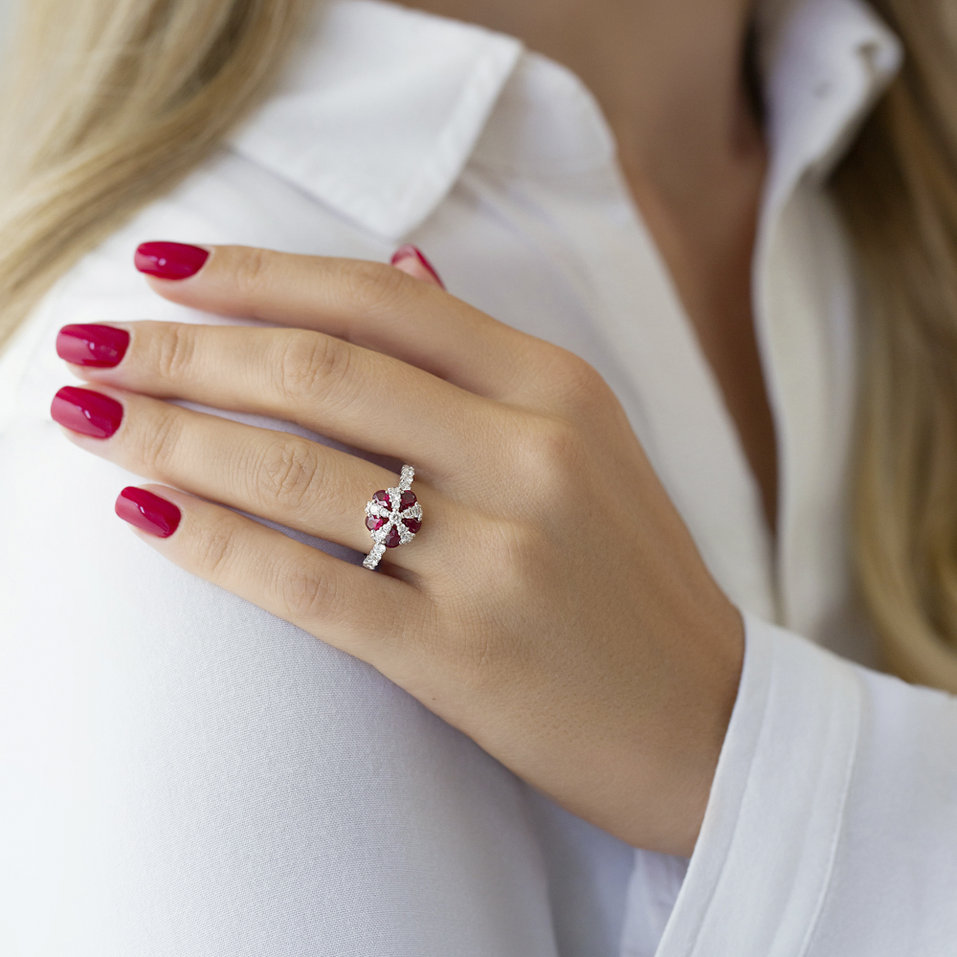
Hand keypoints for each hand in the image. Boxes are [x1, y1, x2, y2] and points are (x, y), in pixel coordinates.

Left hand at [52, 242, 743, 856]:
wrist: (704, 718)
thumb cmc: (631, 577)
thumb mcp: (586, 441)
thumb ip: (483, 364)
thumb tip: (394, 268)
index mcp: (557, 388)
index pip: (378, 299)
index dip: (257, 274)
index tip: (163, 269)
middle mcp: (529, 456)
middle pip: (318, 371)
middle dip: (183, 351)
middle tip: (92, 346)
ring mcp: (498, 557)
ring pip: (296, 470)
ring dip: (172, 436)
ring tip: (90, 418)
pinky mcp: (462, 655)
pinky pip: (307, 584)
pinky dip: (211, 543)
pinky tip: (144, 513)